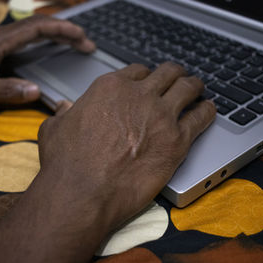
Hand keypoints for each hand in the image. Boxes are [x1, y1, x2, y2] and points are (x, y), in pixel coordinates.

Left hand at [0, 15, 94, 106]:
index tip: (82, 38)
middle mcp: (4, 35)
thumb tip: (36, 91)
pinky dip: (48, 37)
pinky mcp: (1, 44)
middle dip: (68, 30)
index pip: (38, 28)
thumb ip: (6, 91)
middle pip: (41, 24)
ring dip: (59, 32)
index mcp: (1, 42)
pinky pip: (30, 35)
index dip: (63, 30)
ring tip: (78, 43)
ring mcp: (2, 38)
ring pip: (36, 28)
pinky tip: (54, 45)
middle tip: (88, 44)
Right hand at [0, 63, 215, 262]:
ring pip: (188, 87)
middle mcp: (139, 95)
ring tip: (197, 90)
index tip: (149, 83)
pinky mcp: (177, 141)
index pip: (138, 71)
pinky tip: (208, 110)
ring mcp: (161, 116)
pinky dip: (207, 111)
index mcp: (110, 88)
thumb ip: (64, 113)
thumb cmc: (66, 162)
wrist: (83, 192)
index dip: (145, 76)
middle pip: (168, 72)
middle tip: (178, 80)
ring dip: (194, 86)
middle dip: (174, 74)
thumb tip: (65, 108)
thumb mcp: (54, 128)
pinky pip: (202, 117)